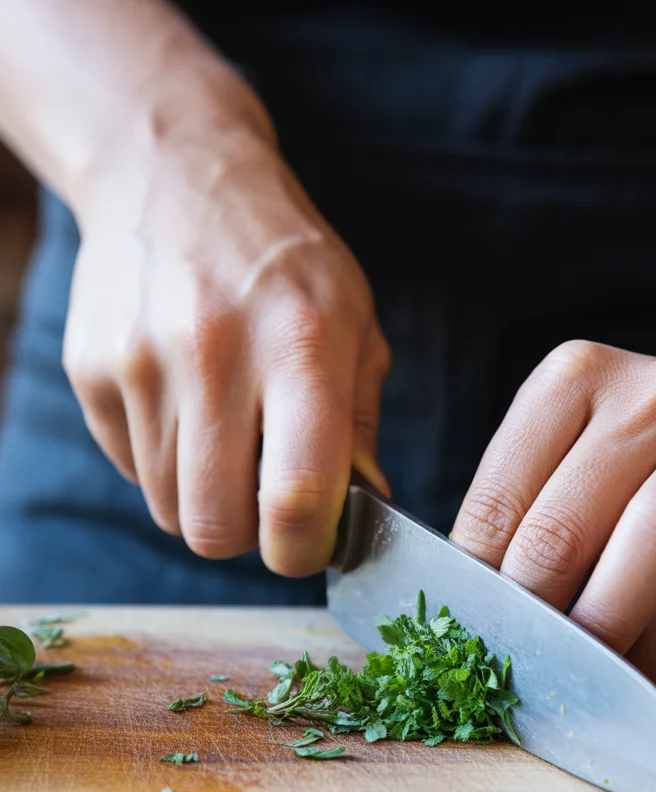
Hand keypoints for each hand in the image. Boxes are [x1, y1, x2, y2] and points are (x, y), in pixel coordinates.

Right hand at [63, 94, 389, 576]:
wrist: (174, 174)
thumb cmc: (284, 261)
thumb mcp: (354, 321)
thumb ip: (359, 422)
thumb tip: (361, 511)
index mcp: (299, 346)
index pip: (294, 496)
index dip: (303, 549)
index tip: (308, 544)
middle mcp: (213, 353)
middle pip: (215, 526)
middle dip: (247, 537)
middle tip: (265, 504)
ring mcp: (140, 361)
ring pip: (169, 507)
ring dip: (205, 498)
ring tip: (227, 440)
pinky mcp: (90, 368)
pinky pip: (131, 469)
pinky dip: (164, 463)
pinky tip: (186, 407)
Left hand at [451, 341, 655, 679]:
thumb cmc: (634, 463)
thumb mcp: (566, 457)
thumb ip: (520, 517)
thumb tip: (472, 613)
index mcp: (574, 377)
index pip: (499, 497)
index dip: (477, 582)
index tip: (472, 630)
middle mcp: (653, 394)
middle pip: (564, 526)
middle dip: (533, 612)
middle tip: (518, 662)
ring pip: (649, 544)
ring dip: (601, 625)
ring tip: (577, 671)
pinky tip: (637, 666)